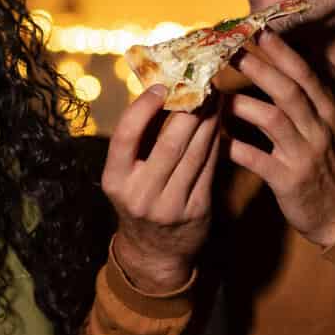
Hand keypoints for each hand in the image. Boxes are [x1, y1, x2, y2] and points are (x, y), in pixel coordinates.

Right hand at [101, 86, 221, 291]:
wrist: (154, 252)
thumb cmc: (139, 199)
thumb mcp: (125, 175)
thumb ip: (138, 139)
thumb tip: (160, 89)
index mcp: (115, 180)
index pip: (126, 136)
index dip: (143, 108)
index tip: (161, 85)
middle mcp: (140, 195)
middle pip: (169, 142)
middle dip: (189, 108)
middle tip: (201, 82)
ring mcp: (170, 206)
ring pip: (195, 153)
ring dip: (208, 120)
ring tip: (215, 96)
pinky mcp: (196, 211)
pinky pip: (209, 168)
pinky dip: (216, 141)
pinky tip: (219, 122)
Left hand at [225, 30, 334, 248]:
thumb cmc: (326, 168)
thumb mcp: (325, 129)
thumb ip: (305, 100)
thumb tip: (275, 65)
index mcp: (327, 112)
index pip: (304, 74)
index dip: (280, 51)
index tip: (257, 30)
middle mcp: (319, 129)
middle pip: (287, 90)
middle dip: (257, 67)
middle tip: (229, 51)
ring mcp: (305, 155)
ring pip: (273, 119)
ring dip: (242, 104)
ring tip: (215, 94)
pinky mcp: (290, 181)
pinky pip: (258, 159)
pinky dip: (234, 146)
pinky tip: (214, 137)